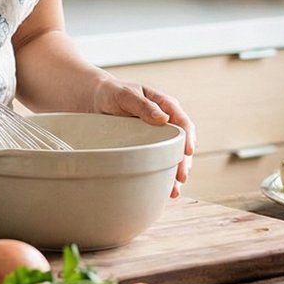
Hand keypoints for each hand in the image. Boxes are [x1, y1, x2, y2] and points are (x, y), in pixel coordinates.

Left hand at [94, 79, 195, 196]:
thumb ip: (143, 105)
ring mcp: (157, 136)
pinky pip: (159, 161)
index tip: (187, 152)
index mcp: (165, 105)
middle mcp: (165, 122)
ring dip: (175, 172)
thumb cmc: (112, 93)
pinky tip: (164, 189)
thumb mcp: (125, 95)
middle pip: (181, 143)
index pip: (182, 122)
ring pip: (173, 155)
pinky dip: (162, 175)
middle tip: (181, 177)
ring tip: (174, 190)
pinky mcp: (147, 147)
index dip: (187, 137)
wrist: (96, 99)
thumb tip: (163, 119)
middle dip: (183, 161)